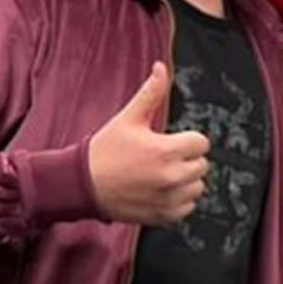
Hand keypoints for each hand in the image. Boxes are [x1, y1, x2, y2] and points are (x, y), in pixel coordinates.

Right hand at [88, 62, 210, 225]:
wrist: (80, 185)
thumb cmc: (103, 151)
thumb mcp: (128, 118)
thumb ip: (150, 93)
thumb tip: (161, 68)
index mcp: (166, 151)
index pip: (202, 143)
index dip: (187, 139)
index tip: (171, 141)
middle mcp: (171, 177)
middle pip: (202, 165)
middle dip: (187, 159)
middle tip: (163, 157)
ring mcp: (167, 199)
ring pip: (197, 187)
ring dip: (185, 181)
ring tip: (162, 174)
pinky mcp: (162, 216)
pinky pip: (187, 208)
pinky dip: (178, 201)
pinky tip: (161, 191)